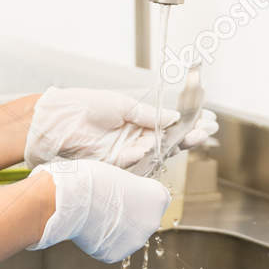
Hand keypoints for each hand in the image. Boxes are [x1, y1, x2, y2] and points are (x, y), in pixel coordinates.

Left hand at [23, 86, 217, 172]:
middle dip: (190, 135)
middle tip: (210, 130)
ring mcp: (128, 151)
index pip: (168, 123)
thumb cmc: (85, 107)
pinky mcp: (118, 165)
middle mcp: (135, 137)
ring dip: (179, 145)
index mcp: (136, 119)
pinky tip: (160, 145)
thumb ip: (148, 114)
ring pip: (160, 151)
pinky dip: (149, 153)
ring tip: (199, 135)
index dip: (187, 122)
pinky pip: (140, 161)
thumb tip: (173, 117)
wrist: (58, 122)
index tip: (206, 118)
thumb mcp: (122, 104)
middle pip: (169, 139)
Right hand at [29, 160, 169, 262]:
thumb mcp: (119, 177)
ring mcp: (136, 241)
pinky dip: (102, 240)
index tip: (125, 194)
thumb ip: (130, 191)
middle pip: (142, 220)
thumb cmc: (93, 181)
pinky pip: (110, 247)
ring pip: (126, 235)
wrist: (72, 200)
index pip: (156, 200)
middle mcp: (153, 222)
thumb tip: (127, 200)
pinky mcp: (117, 255)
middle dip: (129, 215)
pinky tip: (90, 228)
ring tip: (95, 215)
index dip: (138, 196)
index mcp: (158, 198)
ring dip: (115, 229)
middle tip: (106, 205)